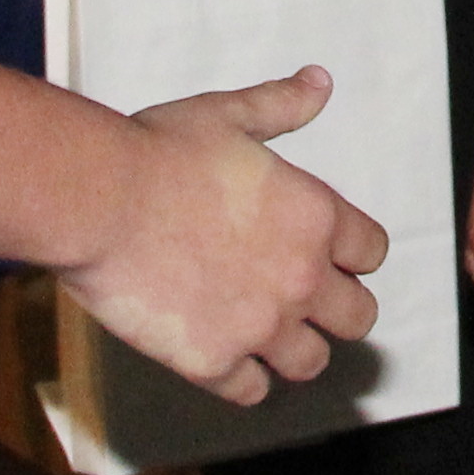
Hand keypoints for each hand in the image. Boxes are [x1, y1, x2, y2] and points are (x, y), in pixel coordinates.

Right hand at [51, 67, 391, 405]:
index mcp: (315, 217)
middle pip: (359, 317)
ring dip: (293, 351)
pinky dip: (242, 380)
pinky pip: (252, 392)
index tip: (329, 254)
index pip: (373, 253)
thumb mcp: (229, 116)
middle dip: (337, 310)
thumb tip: (320, 82)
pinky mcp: (213, 362)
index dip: (352, 254)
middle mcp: (302, 277)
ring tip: (266, 336)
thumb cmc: (160, 151)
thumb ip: (281, 105)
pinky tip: (223, 358)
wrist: (99, 199)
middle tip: (304, 302)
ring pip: (311, 363)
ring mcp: (260, 326)